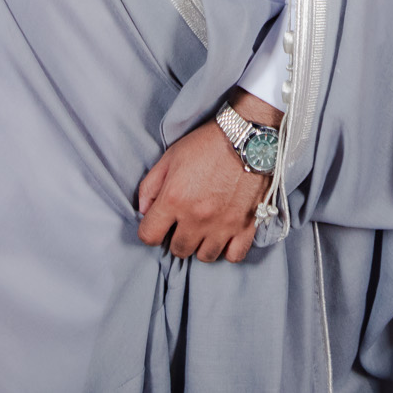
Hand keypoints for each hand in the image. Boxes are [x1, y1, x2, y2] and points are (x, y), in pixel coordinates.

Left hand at [136, 91, 280, 262]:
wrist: (247, 136)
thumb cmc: (207, 143)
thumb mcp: (170, 157)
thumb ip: (150, 186)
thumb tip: (144, 211)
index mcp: (174, 199)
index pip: (149, 236)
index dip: (151, 230)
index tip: (160, 223)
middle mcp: (197, 217)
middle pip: (178, 250)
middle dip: (177, 237)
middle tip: (185, 222)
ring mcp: (223, 224)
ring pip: (205, 256)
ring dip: (202, 245)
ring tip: (205, 228)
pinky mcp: (247, 225)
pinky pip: (233, 256)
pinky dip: (228, 249)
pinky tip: (225, 235)